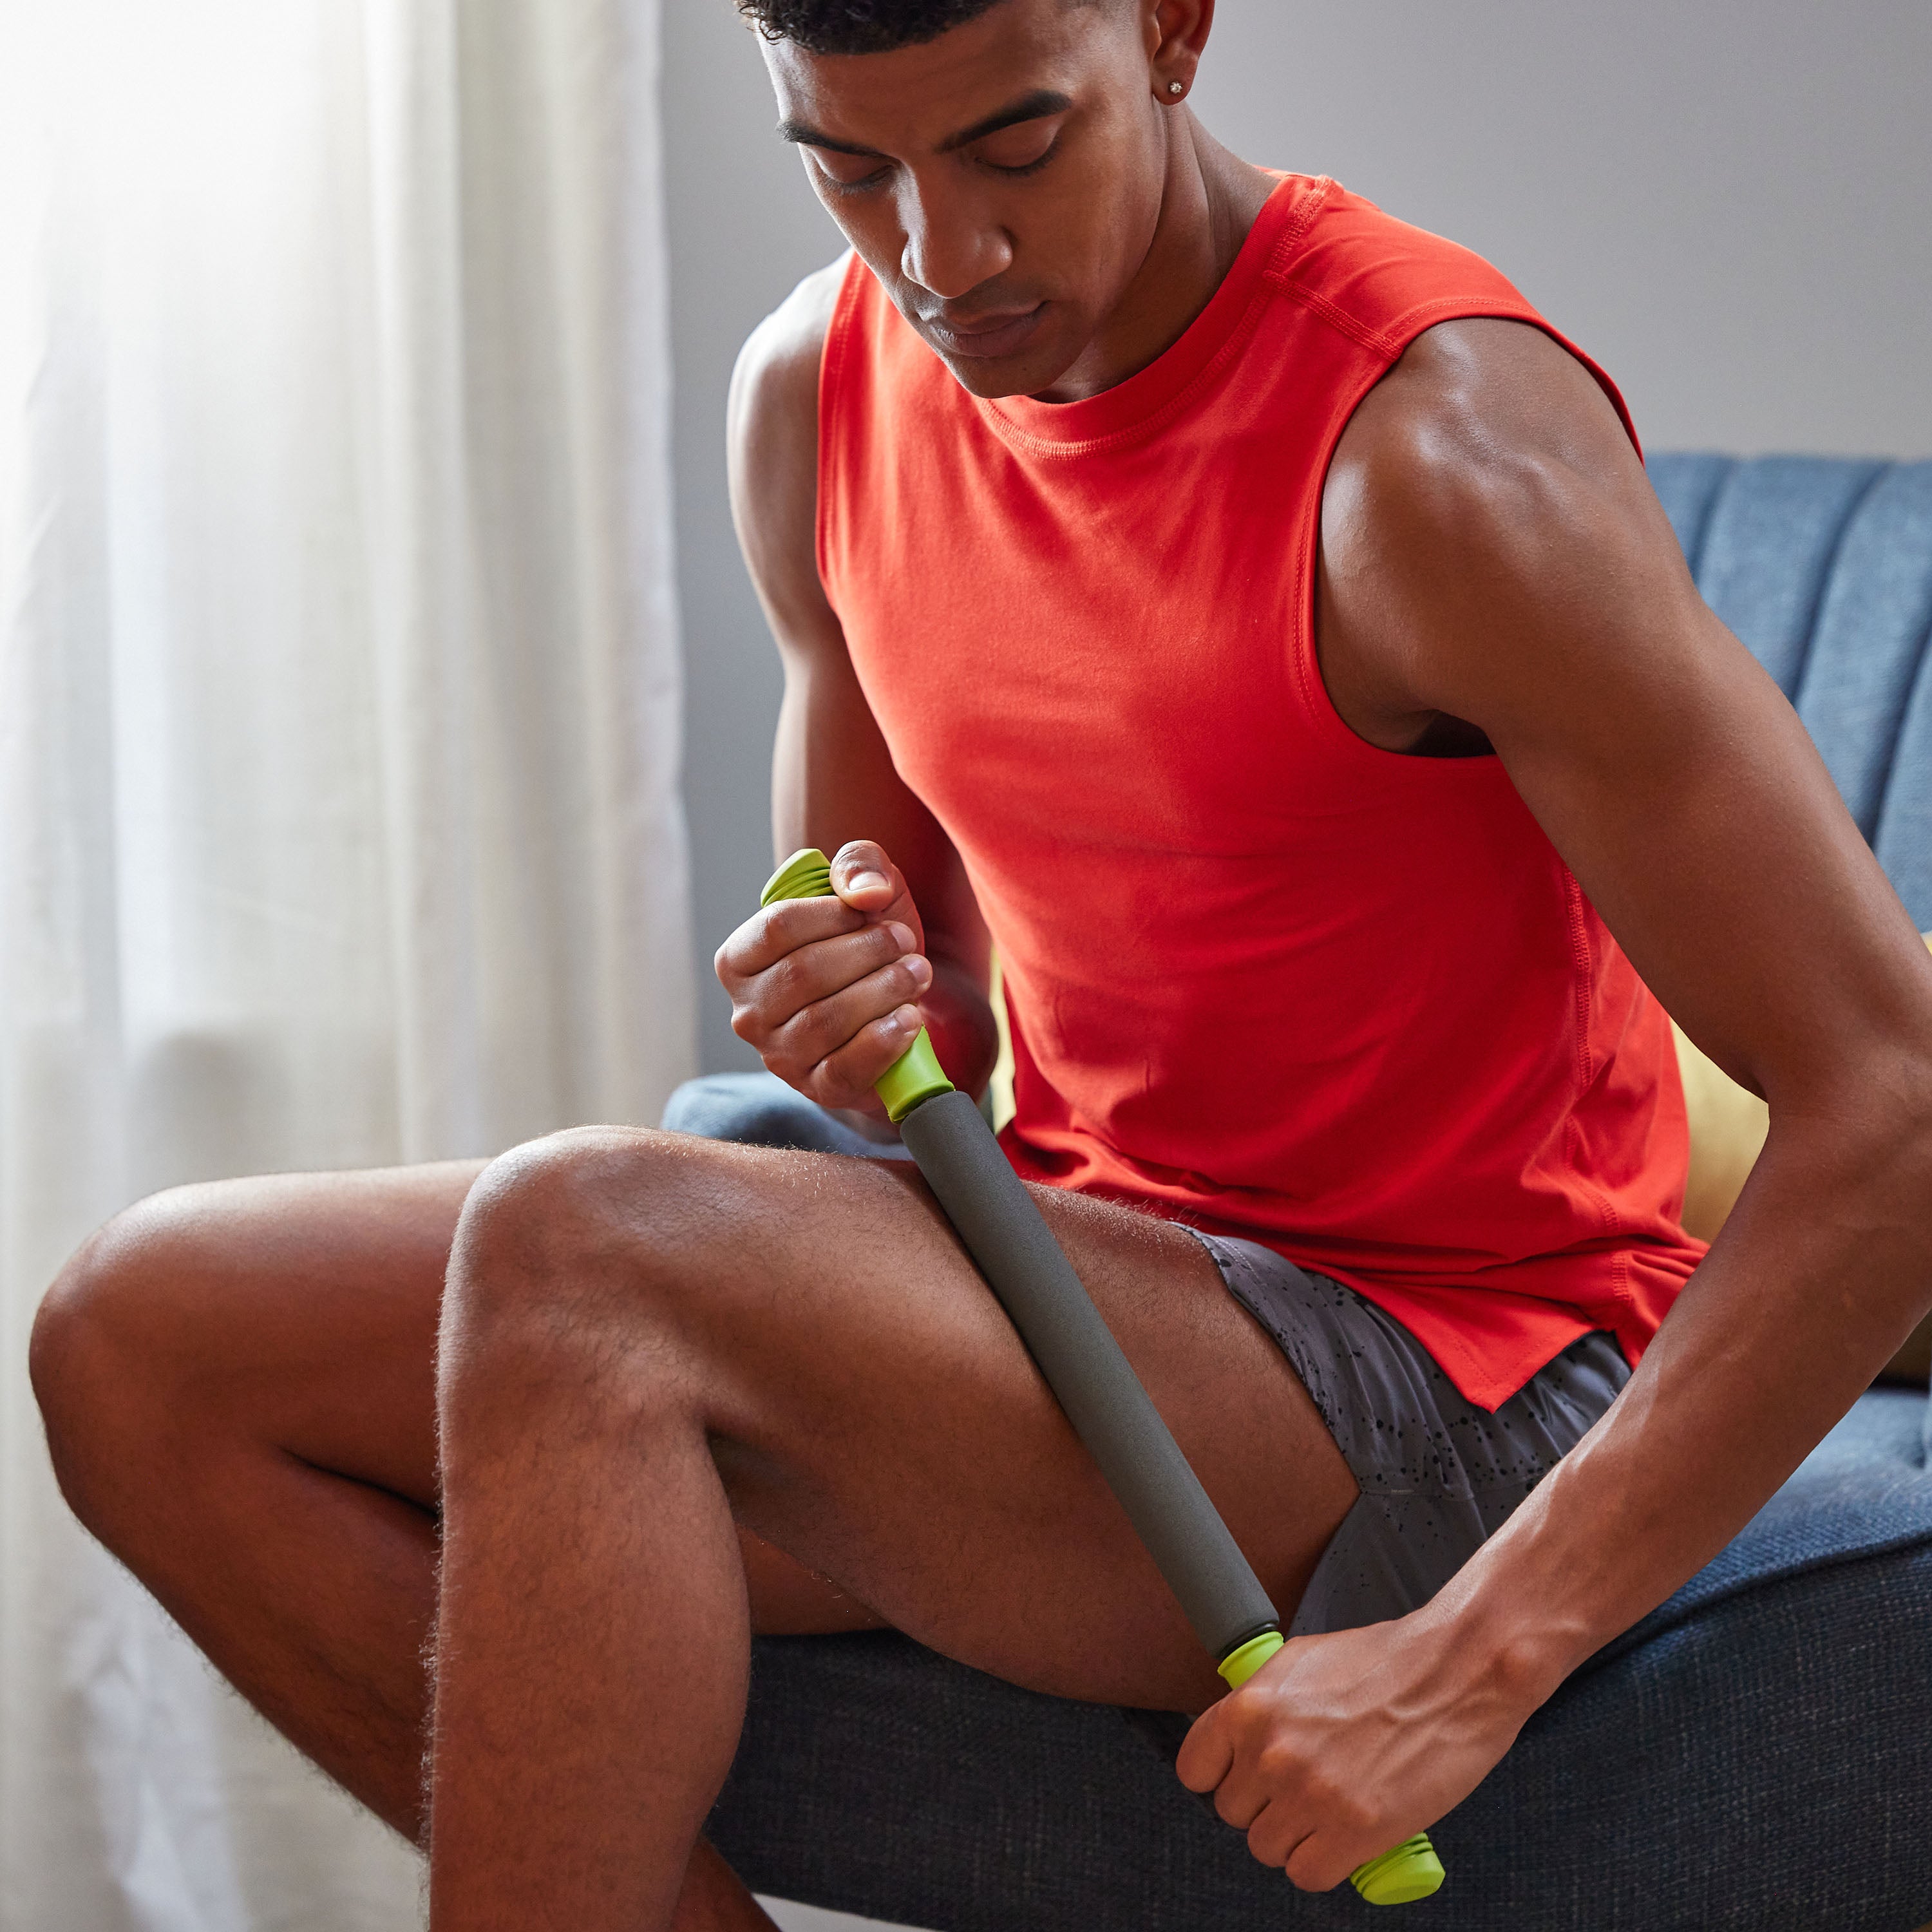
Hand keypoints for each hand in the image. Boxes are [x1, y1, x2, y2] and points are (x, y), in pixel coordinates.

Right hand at [715, 840, 932, 1116]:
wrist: (903, 1005)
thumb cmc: (870, 944)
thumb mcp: (867, 890)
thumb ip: (860, 865)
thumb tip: (866, 891)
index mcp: (742, 959)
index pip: (776, 928)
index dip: (831, 914)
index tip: (874, 906)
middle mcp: (749, 1011)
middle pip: (803, 974)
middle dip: (866, 952)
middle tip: (906, 942)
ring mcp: (779, 1056)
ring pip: (825, 1021)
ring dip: (882, 991)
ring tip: (918, 973)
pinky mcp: (817, 1089)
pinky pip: (844, 1068)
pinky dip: (883, 1040)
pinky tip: (911, 1018)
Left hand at [1175, 1609, 1535, 1890]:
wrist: (1457, 1671)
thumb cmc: (1387, 1661)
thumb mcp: (1301, 1663)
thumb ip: (1263, 1704)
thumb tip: (1239, 1736)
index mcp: (1250, 1706)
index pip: (1195, 1770)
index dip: (1220, 1777)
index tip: (1242, 1779)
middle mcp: (1271, 1753)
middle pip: (1234, 1813)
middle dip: (1265, 1805)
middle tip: (1302, 1790)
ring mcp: (1310, 1795)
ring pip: (1268, 1848)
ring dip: (1295, 1837)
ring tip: (1328, 1810)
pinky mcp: (1355, 1831)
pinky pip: (1308, 1874)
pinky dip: (1324, 1863)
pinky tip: (1345, 1837)